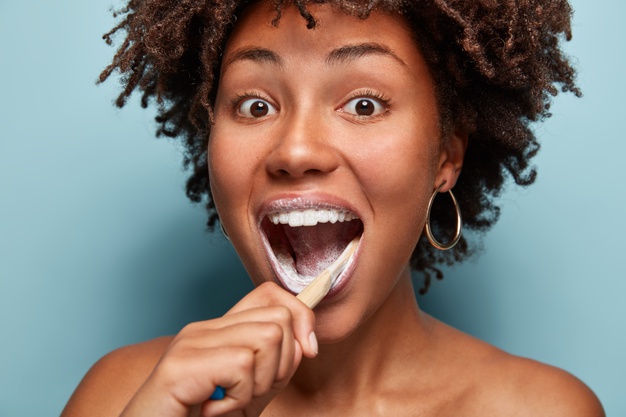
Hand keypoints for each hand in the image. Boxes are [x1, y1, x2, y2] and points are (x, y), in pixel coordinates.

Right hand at [120, 282, 317, 416]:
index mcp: (218, 332)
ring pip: (267, 338)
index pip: (270, 294)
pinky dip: (238, 401)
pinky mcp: (181, 366)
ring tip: (230, 405)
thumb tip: (305, 343)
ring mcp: (190, 344)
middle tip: (251, 394)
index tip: (308, 351)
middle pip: (278, 318)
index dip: (301, 317)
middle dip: (282, 365)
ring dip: (259, 386)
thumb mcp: (248, 394)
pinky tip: (213, 412)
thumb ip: (274, 367)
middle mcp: (203, 330)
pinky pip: (242, 366)